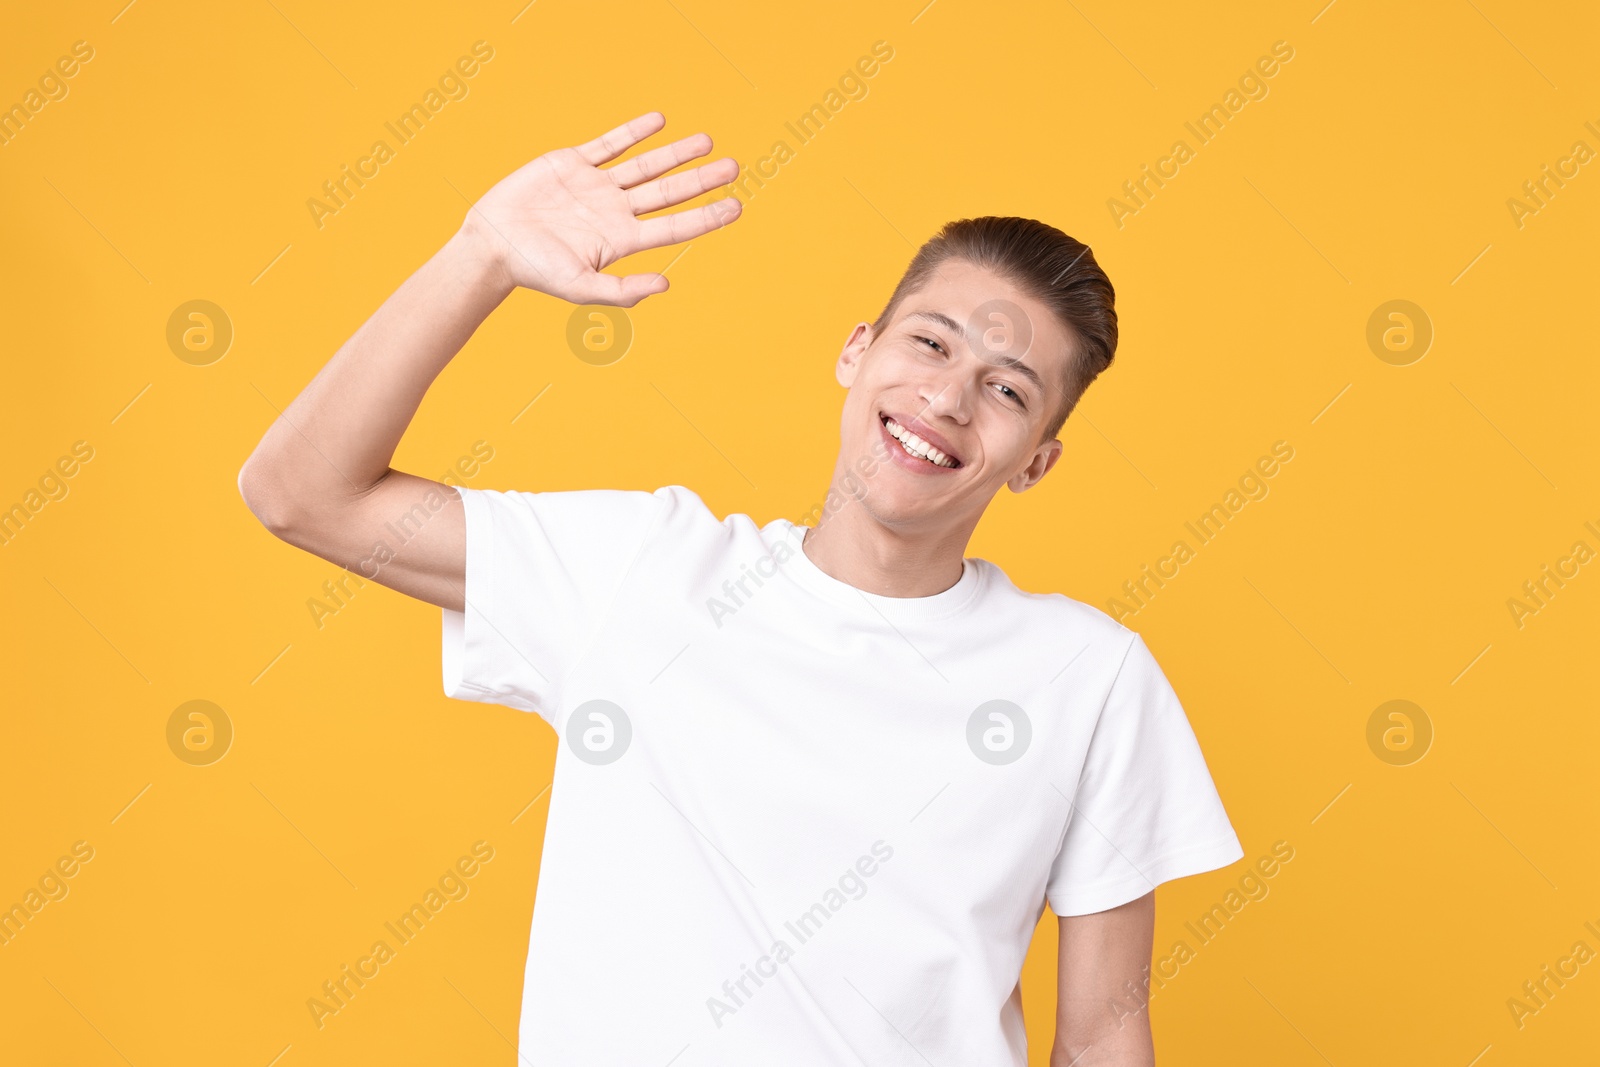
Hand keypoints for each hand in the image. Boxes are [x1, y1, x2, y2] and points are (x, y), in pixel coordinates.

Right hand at [460, 111, 741, 305]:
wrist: (492, 245)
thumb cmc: (534, 272)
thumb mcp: (581, 288)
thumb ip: (624, 291)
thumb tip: (667, 284)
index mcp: (623, 240)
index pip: (675, 226)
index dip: (707, 216)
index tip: (737, 206)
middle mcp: (616, 212)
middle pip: (669, 193)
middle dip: (702, 180)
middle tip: (736, 167)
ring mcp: (596, 187)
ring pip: (646, 166)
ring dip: (676, 154)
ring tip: (708, 142)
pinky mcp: (572, 164)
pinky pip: (610, 144)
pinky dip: (634, 132)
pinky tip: (659, 122)